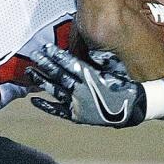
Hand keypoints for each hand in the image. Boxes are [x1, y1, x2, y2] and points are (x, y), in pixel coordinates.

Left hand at [27, 44, 146, 127]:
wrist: (134, 109)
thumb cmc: (125, 85)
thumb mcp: (113, 69)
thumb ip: (98, 60)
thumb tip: (89, 50)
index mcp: (92, 77)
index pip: (70, 63)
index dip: (57, 55)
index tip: (46, 47)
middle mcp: (82, 90)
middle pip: (60, 74)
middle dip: (46, 63)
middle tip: (34, 54)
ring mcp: (78, 104)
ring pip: (56, 90)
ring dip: (42, 80)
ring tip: (30, 70)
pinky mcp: (77, 116)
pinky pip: (59, 111)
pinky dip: (46, 105)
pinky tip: (34, 99)